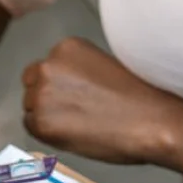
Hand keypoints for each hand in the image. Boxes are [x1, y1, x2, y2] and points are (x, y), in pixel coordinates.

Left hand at [22, 38, 181, 164]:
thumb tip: (63, 89)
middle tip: (74, 113)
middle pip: (31, 85)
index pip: (44, 68)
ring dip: (48, 117)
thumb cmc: (137, 97)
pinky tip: (75, 134)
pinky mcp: (42, 122)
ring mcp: (42, 94)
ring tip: (80, 124)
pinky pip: (33, 128)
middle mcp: (48, 66)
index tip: (75, 97)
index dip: (58, 85)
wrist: (152, 121)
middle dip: (47, 98)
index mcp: (65, 48)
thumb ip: (75, 72)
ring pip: (31, 108)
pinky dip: (48, 134)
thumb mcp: (101, 66)